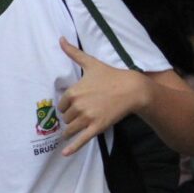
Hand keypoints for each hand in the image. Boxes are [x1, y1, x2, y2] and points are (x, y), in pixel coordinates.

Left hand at [57, 39, 147, 155]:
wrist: (134, 89)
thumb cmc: (111, 76)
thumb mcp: (91, 63)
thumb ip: (73, 53)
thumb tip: (60, 38)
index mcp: (73, 92)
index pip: (62, 105)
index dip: (68, 106)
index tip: (76, 105)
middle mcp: (77, 106)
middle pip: (66, 118)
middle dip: (72, 117)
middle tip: (83, 114)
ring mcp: (87, 118)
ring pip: (71, 129)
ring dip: (71, 130)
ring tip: (73, 131)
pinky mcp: (97, 127)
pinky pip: (81, 139)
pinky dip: (72, 147)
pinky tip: (65, 154)